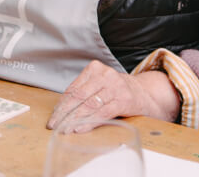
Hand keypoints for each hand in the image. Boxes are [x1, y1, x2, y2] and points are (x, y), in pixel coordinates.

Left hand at [46, 61, 179, 131]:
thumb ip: (83, 92)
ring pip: (89, 105)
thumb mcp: (99, 85)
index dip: (61, 105)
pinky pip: (102, 113)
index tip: (53, 117)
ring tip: (65, 129)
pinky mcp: (123, 100)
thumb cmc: (117, 91)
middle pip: (79, 97)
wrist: (145, 94)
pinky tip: (80, 129)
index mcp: (95, 69)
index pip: (73, 89)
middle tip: (55, 125)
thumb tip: (61, 109)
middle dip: (64, 113)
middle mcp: (104, 75)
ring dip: (74, 120)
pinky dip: (89, 122)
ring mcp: (114, 86)